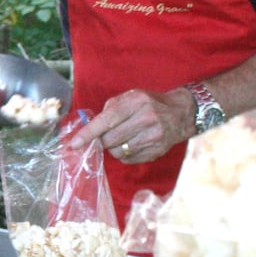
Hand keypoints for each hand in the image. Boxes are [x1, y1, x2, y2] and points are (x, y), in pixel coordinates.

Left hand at [70, 87, 193, 163]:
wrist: (181, 113)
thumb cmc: (149, 103)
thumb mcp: (131, 97)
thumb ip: (110, 109)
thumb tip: (89, 128)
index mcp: (136, 102)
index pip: (106, 120)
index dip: (88, 134)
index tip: (74, 144)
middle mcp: (146, 119)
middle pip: (109, 139)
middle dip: (102, 140)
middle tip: (106, 135)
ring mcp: (153, 136)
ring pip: (118, 151)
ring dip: (113, 148)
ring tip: (122, 138)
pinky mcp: (157, 151)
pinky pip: (129, 159)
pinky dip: (124, 154)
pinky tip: (132, 143)